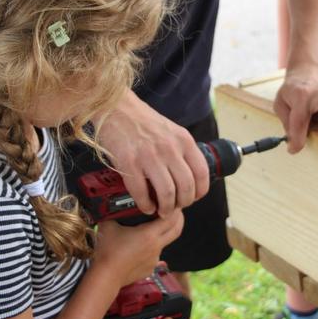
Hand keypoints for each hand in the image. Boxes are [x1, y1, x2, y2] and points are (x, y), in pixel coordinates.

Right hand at [92, 210, 183, 286]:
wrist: (105, 276)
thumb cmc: (107, 251)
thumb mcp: (108, 225)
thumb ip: (115, 212)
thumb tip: (115, 204)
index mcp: (149, 234)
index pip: (171, 219)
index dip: (175, 209)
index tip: (174, 203)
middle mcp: (156, 247)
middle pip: (177, 230)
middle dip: (179, 219)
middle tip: (175, 211)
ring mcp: (154, 259)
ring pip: (164, 243)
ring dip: (162, 234)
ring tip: (149, 229)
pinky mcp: (150, 268)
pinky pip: (154, 255)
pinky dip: (150, 248)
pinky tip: (138, 247)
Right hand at [98, 91, 208, 217]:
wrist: (115, 108)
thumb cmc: (142, 121)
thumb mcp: (171, 131)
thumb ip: (181, 150)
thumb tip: (188, 177)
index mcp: (183, 140)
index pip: (201, 173)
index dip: (199, 192)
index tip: (193, 198)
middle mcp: (170, 148)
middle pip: (186, 187)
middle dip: (182, 204)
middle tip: (175, 207)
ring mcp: (149, 156)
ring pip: (167, 193)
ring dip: (165, 208)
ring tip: (161, 210)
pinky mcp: (129, 163)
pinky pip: (141, 193)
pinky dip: (145, 205)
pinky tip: (146, 206)